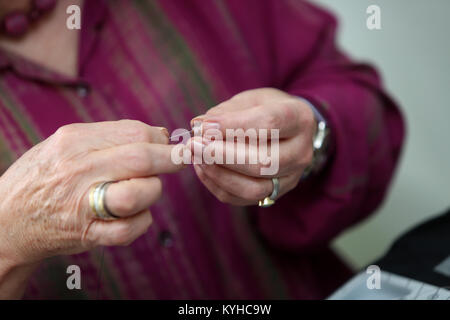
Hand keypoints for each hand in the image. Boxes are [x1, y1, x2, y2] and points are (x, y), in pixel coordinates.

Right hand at [0, 120, 184, 268]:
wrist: (6, 218)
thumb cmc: (46, 176)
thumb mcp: (66, 144)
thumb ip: (111, 136)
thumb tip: (161, 134)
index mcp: (74, 141)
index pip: (134, 132)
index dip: (161, 138)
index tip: (169, 145)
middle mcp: (79, 170)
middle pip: (141, 158)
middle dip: (171, 159)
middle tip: (181, 160)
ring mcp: (82, 204)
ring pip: (139, 194)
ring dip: (153, 191)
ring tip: (147, 190)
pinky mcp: (87, 233)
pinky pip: (129, 229)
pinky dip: (142, 222)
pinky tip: (136, 215)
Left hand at [189, 88, 316, 205]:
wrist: (287, 130)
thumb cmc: (265, 109)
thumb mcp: (250, 100)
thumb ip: (226, 112)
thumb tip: (199, 126)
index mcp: (299, 118)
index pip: (269, 124)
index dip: (233, 126)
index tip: (205, 126)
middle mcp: (301, 152)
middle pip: (263, 162)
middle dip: (222, 155)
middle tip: (194, 144)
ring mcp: (291, 177)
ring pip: (254, 187)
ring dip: (218, 174)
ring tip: (196, 157)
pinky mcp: (274, 194)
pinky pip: (241, 198)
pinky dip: (217, 185)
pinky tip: (202, 167)